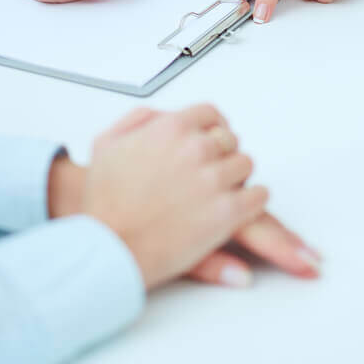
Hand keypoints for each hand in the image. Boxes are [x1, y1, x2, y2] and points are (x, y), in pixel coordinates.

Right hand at [48, 106, 320, 287]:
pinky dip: (252, 201)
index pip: (210, 115)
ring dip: (236, 177)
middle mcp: (196, 149)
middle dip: (221, 155)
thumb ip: (137, 121)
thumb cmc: (104, 203)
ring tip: (221, 192)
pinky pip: (259, 196)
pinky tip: (238, 209)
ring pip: (246, 165)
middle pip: (230, 140)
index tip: (213, 141)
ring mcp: (214, 180)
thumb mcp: (106, 144)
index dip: (211, 129)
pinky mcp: (229, 212)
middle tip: (211, 172)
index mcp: (170, 128)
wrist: (109, 248)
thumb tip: (162, 116)